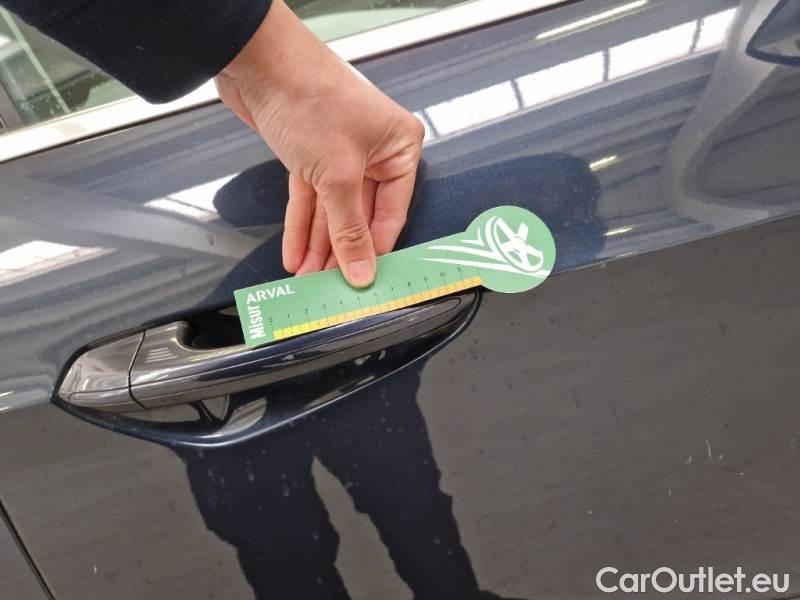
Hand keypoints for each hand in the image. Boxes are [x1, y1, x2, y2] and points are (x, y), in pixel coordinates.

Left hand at [215, 0, 423, 286]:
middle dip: (340, 252)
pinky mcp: (310, 154)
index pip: (392, 214)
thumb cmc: (312, 102)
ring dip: (318, 245)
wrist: (260, 63)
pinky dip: (300, 224)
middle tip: (329, 287)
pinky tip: (294, 254)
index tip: (364, 282)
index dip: (376, 250)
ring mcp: (341, 153)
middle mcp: (375, 152)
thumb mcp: (338, 176)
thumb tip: (363, 272)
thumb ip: (350, 230)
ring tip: (307, 280)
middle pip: (360, 215)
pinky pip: (309, 198)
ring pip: (331, 210)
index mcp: (399, 149)